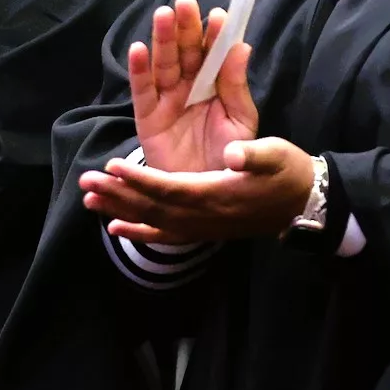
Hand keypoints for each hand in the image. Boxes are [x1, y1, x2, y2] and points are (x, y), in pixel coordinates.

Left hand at [80, 135, 314, 243]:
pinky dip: (139, 232)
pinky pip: (165, 235)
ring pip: (153, 221)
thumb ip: (253, 155)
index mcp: (217, 193)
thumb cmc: (288, 171)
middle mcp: (204, 216)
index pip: (170, 188)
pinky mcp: (204, 230)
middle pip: (153, 207)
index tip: (112, 166)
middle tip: (86, 182)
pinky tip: (116, 228)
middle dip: (118, 194)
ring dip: (120, 210)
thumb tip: (232, 153)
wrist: (304, 203)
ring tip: (89, 200)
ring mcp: (203, 227)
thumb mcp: (276, 154)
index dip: (140, 180)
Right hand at [126, 0, 257, 175]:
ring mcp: (167, 101)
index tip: (219, 16)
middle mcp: (189, 88)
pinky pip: (142, 91)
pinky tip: (139, 49)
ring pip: (164, 65)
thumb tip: (243, 47)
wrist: (207, 197)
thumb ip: (237, 87)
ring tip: (163, 16)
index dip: (215, 34)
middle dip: (185, 27)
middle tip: (186, 3)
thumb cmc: (227, 158)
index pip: (214, 54)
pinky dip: (139, 70)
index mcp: (215, 86)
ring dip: (162, 40)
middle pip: (186, 52)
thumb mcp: (240, 123)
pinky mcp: (147, 118)